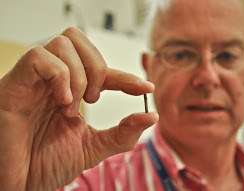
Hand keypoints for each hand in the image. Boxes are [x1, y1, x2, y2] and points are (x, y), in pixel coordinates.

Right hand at [0, 27, 157, 190]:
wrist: (19, 184)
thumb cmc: (47, 165)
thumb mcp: (93, 148)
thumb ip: (123, 133)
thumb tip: (151, 116)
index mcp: (68, 91)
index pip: (101, 70)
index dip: (125, 76)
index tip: (145, 88)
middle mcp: (51, 80)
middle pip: (78, 39)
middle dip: (98, 68)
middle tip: (93, 99)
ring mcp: (33, 79)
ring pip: (63, 43)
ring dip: (79, 75)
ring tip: (72, 105)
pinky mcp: (15, 83)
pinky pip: (40, 57)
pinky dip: (60, 76)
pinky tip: (62, 101)